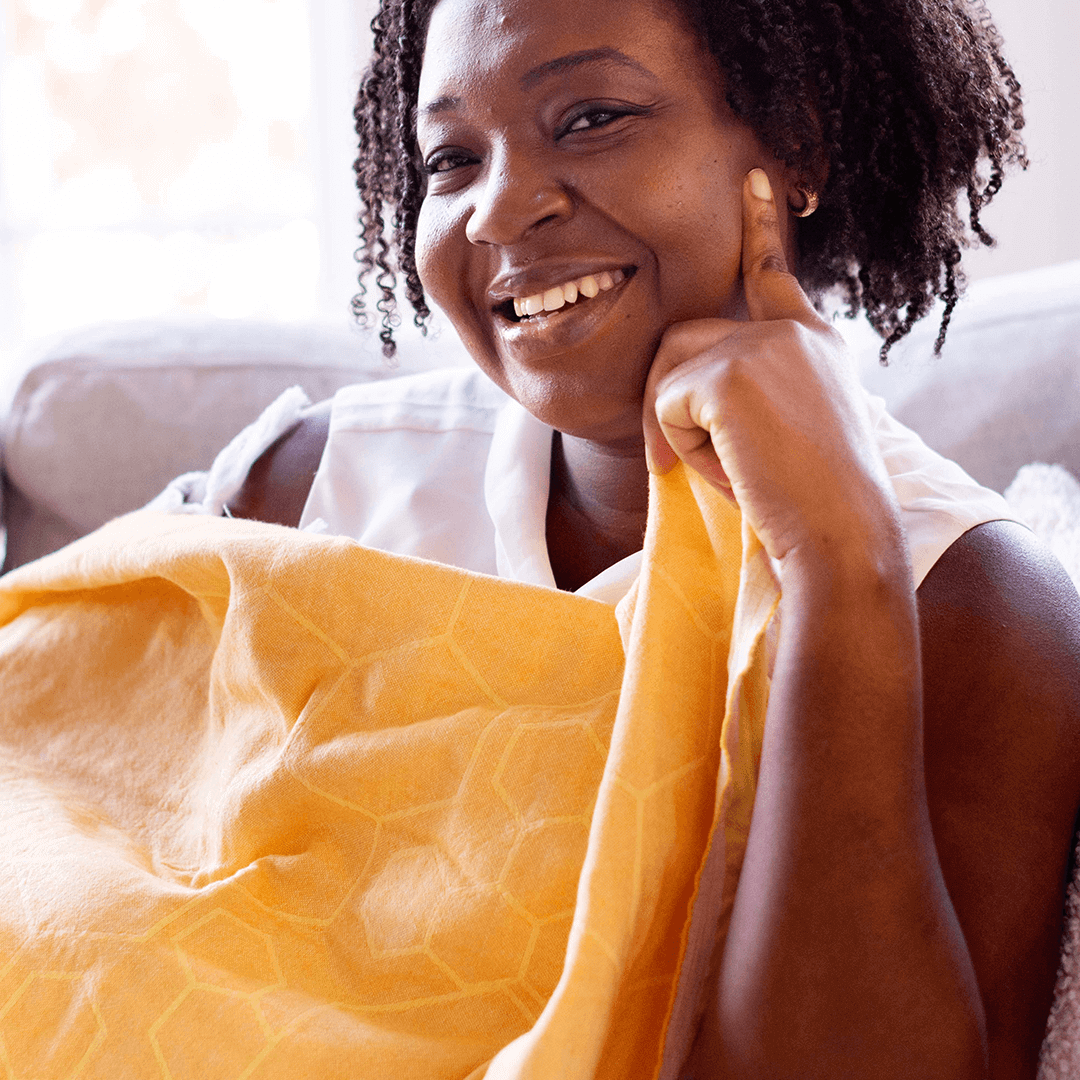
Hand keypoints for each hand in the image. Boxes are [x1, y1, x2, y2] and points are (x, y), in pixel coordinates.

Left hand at [642, 169, 898, 567]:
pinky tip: (734, 467)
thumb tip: (678, 391)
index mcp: (814, 342)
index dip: (760, 228)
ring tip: (734, 466)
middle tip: (702, 461)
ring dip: (680, 427)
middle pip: (683, 340)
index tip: (752, 179)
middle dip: (672, 402)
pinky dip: (683, 447)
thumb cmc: (813, 503)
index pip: (774, 274)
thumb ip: (750, 392)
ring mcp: (763, 343)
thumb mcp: (788, 433)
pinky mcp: (731, 369)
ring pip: (669, 370)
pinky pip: (667, 404)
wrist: (842, 532)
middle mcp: (791, 331)